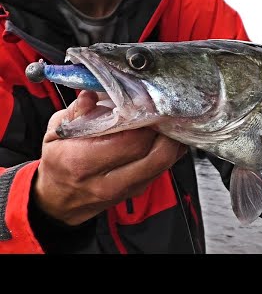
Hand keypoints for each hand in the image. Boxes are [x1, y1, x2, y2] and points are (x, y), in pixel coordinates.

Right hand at [34, 90, 185, 225]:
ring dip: (172, 139)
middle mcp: (108, 181)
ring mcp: (127, 189)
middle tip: (166, 109)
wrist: (59, 200)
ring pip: (165, 163)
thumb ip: (77, 111)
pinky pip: (164, 167)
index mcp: (83, 162)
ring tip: (170, 119)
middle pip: (155, 154)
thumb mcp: (56, 133)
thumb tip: (94, 93)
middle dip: (165, 128)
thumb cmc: (59, 161)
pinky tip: (167, 134)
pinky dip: (171, 149)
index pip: (130, 141)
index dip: (146, 120)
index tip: (149, 102)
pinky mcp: (139, 189)